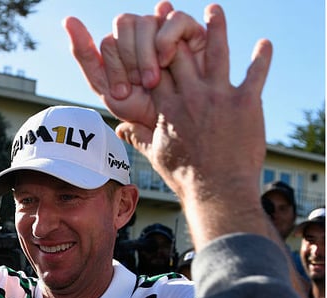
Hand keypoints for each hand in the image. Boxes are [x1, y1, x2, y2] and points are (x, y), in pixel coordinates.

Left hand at [65, 1, 205, 127]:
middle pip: (123, 23)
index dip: (113, 67)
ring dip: (146, 55)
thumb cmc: (143, 108)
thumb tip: (68, 19)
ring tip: (154, 81)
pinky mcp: (191, 31)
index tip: (122, 93)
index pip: (108, 40)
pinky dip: (167, 39)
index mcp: (122, 46)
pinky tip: (168, 60)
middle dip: (129, 59)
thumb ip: (86, 55)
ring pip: (145, 21)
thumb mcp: (108, 88)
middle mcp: (141, 34)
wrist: (178, 128)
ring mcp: (165, 29)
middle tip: (140, 86)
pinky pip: (175, 19)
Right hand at [122, 4, 271, 205]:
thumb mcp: (155, 155)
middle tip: (176, 12)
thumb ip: (139, 136)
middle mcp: (191, 95)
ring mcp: (219, 97)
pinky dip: (261, 58)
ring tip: (214, 8)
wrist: (216, 190)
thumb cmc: (184, 176)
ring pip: (217, 53)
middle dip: (177, 29)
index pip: (155, 68)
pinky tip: (264, 43)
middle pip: (181, 52)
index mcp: (167, 107)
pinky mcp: (245, 104)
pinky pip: (255, 75)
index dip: (150, 47)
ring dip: (217, 29)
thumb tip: (122, 130)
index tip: (148, 30)